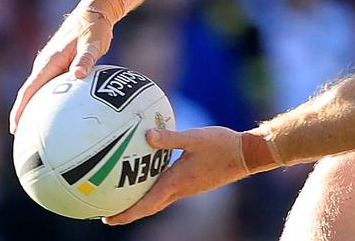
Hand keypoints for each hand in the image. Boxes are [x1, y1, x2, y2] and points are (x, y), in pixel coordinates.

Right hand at [9, 0, 117, 133]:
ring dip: (35, 110)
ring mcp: (51, 66)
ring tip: (36, 133)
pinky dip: (50, 102)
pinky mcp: (59, 67)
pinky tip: (59, 116)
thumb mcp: (93, 41)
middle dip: (23, 116)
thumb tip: (78, 74)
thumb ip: (86, 58)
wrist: (95, 13)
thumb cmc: (94, 27)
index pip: (29, 89)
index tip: (15, 128)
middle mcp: (45, 65)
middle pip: (29, 94)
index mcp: (49, 61)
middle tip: (22, 140)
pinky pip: (51, 88)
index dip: (20, 109)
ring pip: (38, 91)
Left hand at [103, 127, 249, 224]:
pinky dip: (154, 191)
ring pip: (158, 201)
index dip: (126, 214)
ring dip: (141, 203)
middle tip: (108, 214)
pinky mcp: (194, 182)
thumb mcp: (196, 138)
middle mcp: (180, 189)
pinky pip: (168, 191)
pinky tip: (151, 177)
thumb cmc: (223, 145)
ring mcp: (188, 187)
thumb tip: (146, 135)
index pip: (147, 204)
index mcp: (177, 182)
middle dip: (128, 213)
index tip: (107, 219)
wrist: (247, 154)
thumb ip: (170, 138)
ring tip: (124, 198)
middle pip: (149, 207)